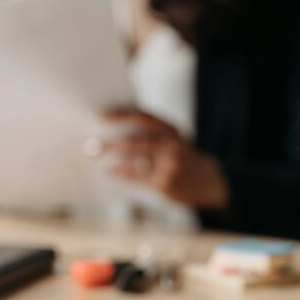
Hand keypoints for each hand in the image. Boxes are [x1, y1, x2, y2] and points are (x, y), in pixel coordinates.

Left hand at [94, 107, 229, 210]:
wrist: (208, 180)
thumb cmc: (180, 155)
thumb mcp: (172, 138)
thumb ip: (149, 132)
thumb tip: (113, 127)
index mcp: (171, 129)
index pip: (143, 118)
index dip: (120, 116)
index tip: (100, 116)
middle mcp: (172, 145)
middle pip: (135, 142)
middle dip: (110, 144)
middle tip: (91, 144)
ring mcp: (170, 166)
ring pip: (134, 162)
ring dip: (112, 160)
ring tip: (96, 158)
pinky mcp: (166, 184)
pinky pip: (137, 178)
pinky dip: (121, 174)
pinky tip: (110, 171)